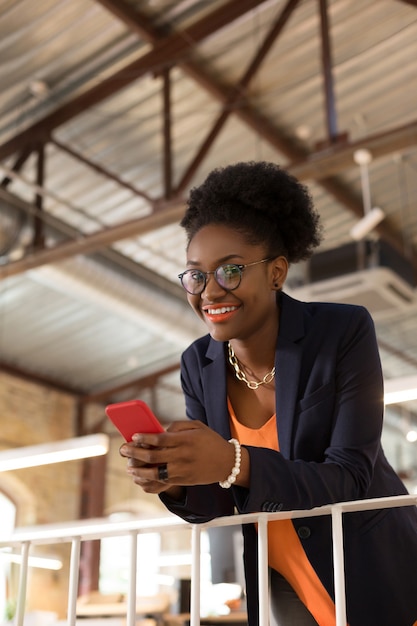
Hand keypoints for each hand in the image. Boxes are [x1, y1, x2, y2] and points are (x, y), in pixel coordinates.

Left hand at [119, 420, 238, 493]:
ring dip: (139, 470)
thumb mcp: (197, 426)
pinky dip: (149, 482)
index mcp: (186, 440)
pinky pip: (162, 483)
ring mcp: (183, 470)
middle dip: (135, 453)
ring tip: (129, 467)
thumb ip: (177, 426)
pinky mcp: (183, 481)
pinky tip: (140, 478)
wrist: (228, 463)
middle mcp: (183, 456)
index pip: (160, 439)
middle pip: (154, 456)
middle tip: (123, 449)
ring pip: (155, 473)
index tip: (133, 436)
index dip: (145, 438)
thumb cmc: (210, 440)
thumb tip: (158, 432)